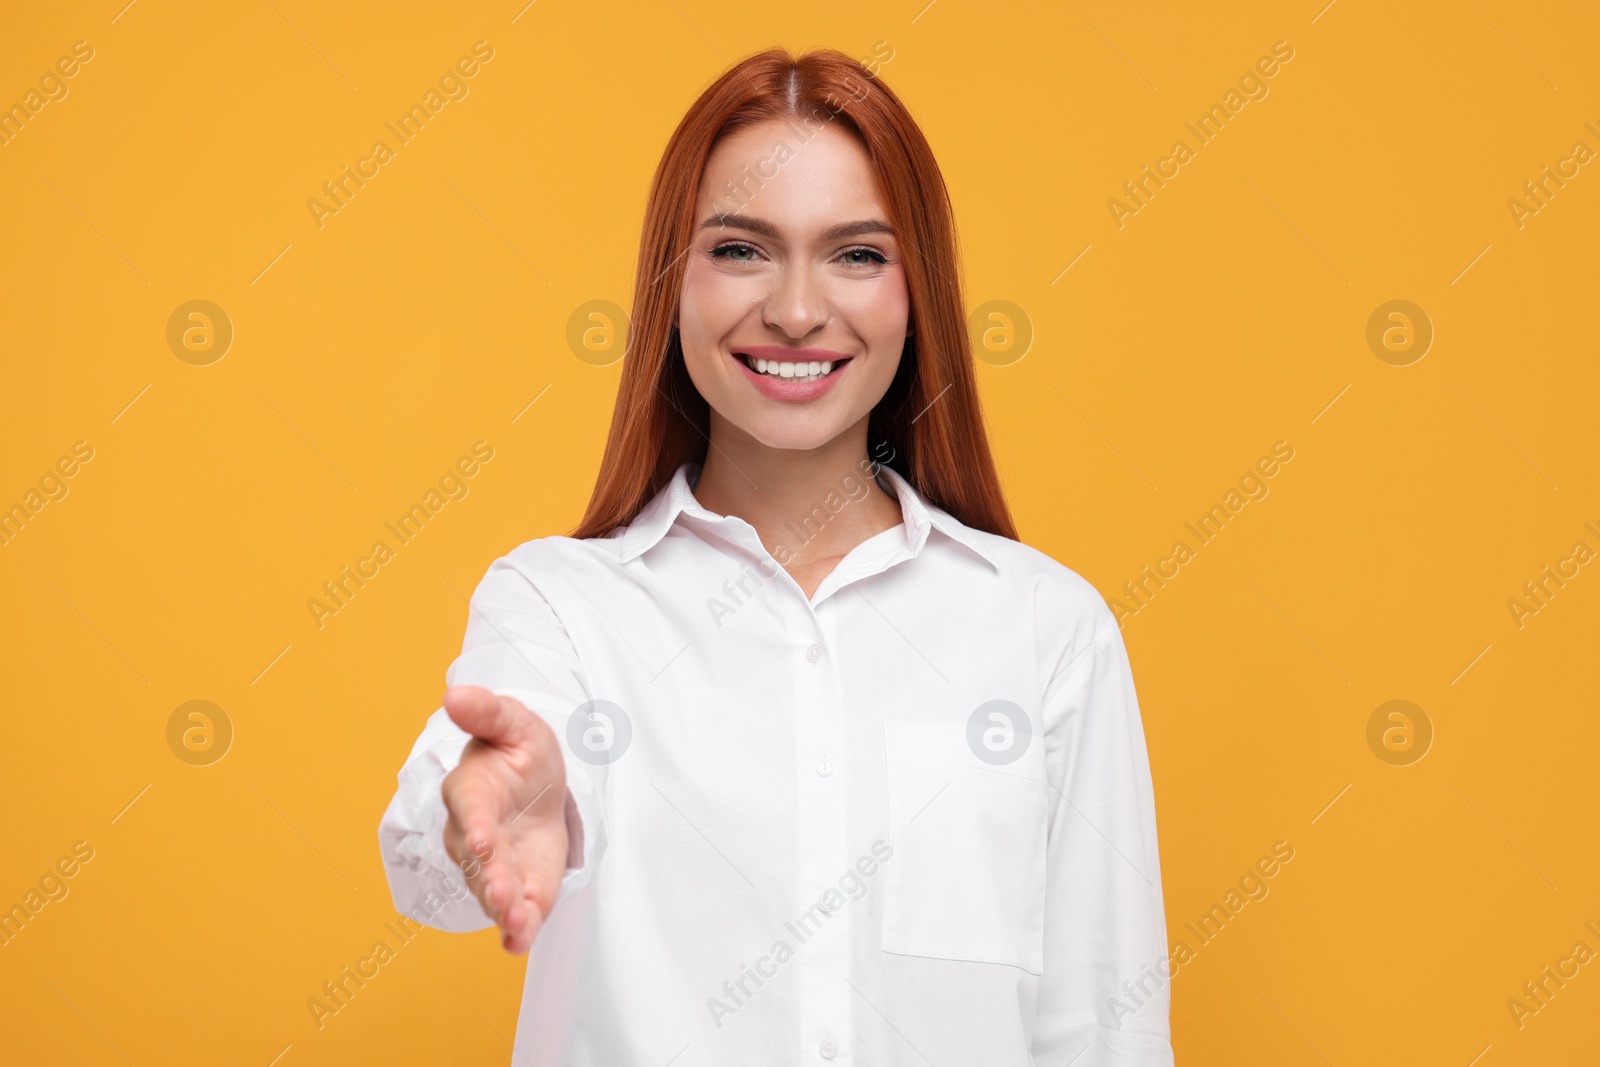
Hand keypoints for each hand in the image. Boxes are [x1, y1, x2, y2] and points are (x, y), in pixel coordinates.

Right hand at [440, 685, 570, 954]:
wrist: (540, 787)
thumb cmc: (518, 751)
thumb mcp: (515, 723)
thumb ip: (488, 711)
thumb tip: (454, 693)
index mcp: (471, 790)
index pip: (469, 809)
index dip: (475, 826)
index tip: (481, 841)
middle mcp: (473, 834)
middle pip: (477, 861)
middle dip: (490, 878)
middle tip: (504, 895)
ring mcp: (492, 867)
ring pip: (490, 892)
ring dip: (502, 910)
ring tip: (517, 924)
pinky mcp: (516, 889)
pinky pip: (512, 914)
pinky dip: (516, 931)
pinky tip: (519, 942)